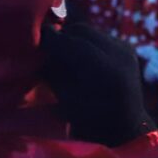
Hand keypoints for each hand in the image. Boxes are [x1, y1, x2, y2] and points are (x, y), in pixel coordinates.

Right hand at [40, 19, 155, 146]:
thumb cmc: (90, 122)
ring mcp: (125, 49)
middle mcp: (121, 55)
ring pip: (88, 31)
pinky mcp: (125, 47)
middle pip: (81, 31)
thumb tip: (37, 49)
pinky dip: (82, 42)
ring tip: (59, 52)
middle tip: (43, 47)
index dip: (51, 38)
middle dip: (60, 36)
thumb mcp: (66, 99)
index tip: (32, 38)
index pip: (75, 44)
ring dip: (71, 37)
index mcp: (108, 73)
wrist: (125, 126)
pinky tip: (76, 56)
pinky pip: (97, 35)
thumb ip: (53, 72)